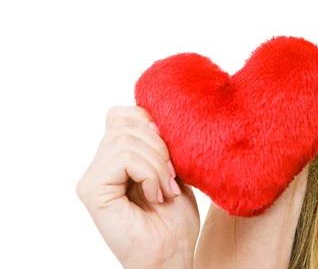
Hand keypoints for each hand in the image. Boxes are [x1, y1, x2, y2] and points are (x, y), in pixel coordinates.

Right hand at [76, 105, 199, 268]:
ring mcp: (91, 178)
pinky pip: (124, 158)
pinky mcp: (92, 191)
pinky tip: (156, 195)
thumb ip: (157, 141)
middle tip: (173, 176)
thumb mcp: (172, 168)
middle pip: (125, 123)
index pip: (122, 114)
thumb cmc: (174, 218)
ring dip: (158, 163)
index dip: (149, 122)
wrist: (172, 254)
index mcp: (114, 157)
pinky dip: (150, 173)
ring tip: (166, 189)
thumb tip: (154, 114)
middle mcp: (97, 165)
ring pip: (126, 139)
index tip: (172, 151)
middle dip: (160, 145)